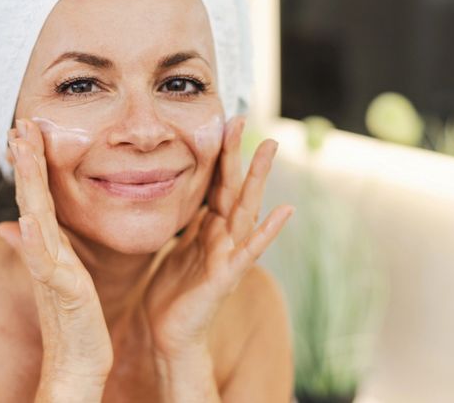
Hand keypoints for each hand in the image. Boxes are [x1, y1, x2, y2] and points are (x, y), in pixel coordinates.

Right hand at [0, 118, 112, 392]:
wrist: (77, 361)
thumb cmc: (71, 318)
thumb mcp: (56, 275)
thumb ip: (32, 247)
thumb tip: (7, 226)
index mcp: (47, 246)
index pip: (36, 197)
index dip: (30, 165)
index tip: (26, 130)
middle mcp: (43, 253)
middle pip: (31, 198)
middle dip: (26, 162)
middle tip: (20, 124)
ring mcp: (49, 269)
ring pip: (35, 218)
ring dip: (28, 184)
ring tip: (23, 150)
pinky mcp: (62, 288)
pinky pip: (44, 260)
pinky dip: (32, 238)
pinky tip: (28, 218)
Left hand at [143, 116, 294, 359]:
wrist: (168, 334)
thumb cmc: (173, 291)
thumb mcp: (177, 245)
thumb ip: (187, 221)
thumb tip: (181, 192)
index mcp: (208, 227)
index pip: (217, 183)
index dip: (220, 154)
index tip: (223, 121)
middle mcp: (223, 236)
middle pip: (233, 188)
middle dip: (239, 154)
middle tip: (242, 118)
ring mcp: (228, 254)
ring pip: (245, 210)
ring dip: (258, 179)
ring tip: (269, 150)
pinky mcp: (226, 277)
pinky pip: (249, 251)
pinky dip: (267, 231)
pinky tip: (285, 212)